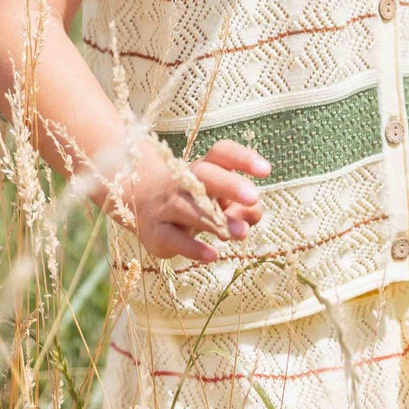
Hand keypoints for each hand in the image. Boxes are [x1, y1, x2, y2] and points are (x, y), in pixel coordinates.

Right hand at [115, 136, 270, 263]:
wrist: (143, 205)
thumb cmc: (197, 201)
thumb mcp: (222, 200)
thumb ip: (245, 206)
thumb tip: (253, 213)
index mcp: (204, 167)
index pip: (221, 153)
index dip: (243, 158)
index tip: (266, 171)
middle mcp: (183, 181)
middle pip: (204, 175)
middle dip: (229, 185)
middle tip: (254, 197)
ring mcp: (166, 206)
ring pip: (188, 208)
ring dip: (216, 220)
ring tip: (242, 232)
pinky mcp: (156, 233)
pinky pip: (173, 239)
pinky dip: (192, 248)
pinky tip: (212, 255)